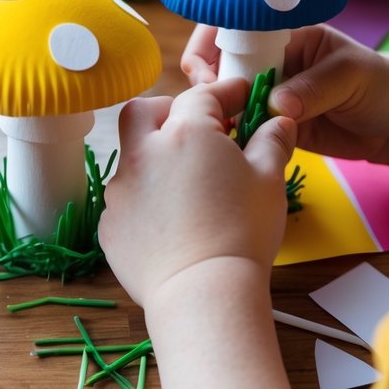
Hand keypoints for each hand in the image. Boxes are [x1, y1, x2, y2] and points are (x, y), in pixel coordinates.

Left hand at [99, 78, 296, 308]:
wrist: (204, 295)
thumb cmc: (242, 232)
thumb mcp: (269, 180)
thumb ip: (272, 142)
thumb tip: (279, 121)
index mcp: (184, 133)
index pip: (202, 96)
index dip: (225, 94)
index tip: (241, 97)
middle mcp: (143, 153)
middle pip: (144, 112)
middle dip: (168, 112)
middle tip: (197, 132)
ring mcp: (120, 189)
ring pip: (132, 157)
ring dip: (155, 160)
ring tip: (186, 185)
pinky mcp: (110, 224)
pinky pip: (125, 199)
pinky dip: (144, 200)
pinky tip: (170, 223)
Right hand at [184, 21, 388, 173]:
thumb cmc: (382, 85)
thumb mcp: (352, 75)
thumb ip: (314, 88)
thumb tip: (276, 105)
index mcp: (284, 32)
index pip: (233, 24)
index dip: (211, 43)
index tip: (207, 71)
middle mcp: (269, 59)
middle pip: (218, 60)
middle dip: (206, 79)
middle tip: (211, 103)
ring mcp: (267, 92)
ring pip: (224, 95)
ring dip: (217, 108)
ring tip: (223, 126)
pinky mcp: (271, 124)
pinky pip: (242, 124)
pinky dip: (233, 132)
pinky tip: (235, 141)